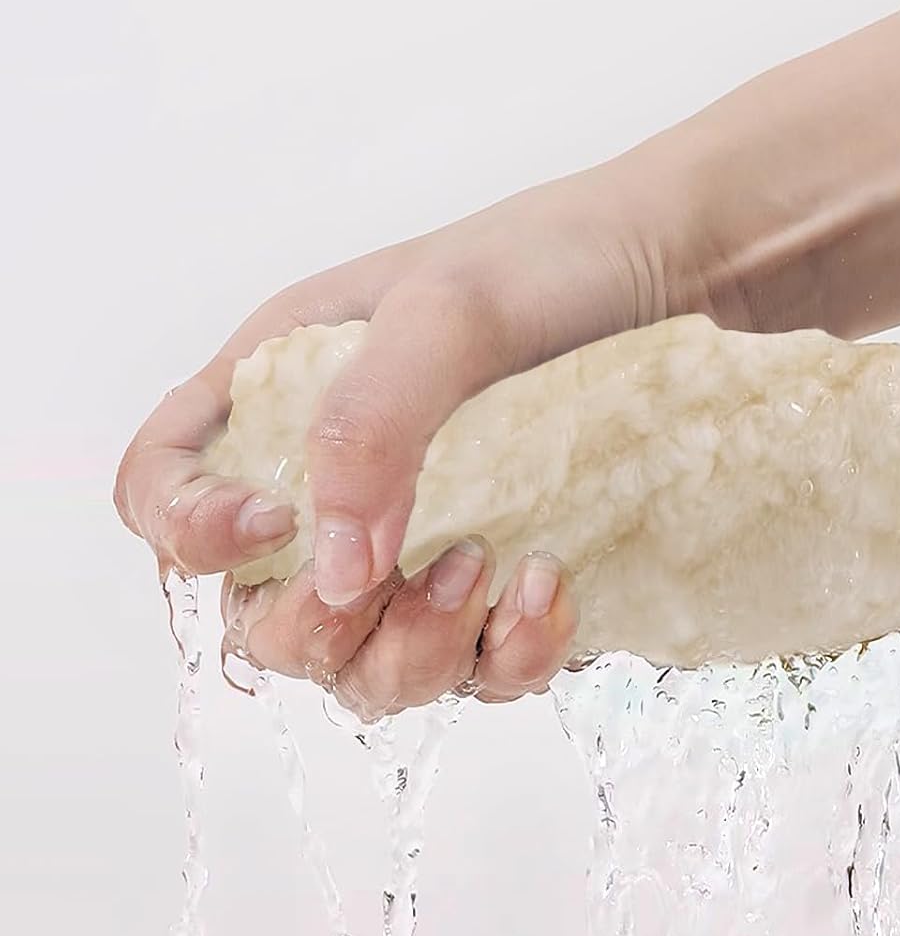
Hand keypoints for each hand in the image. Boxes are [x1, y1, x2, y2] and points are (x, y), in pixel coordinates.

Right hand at [116, 164, 690, 715]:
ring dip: (419, 652)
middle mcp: (341, 484)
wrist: (700, 278)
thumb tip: (337, 571)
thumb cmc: (562, 262)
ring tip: (491, 570)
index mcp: (282, 395)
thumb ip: (368, 424)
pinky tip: (554, 586)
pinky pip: (482, 674)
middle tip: (408, 568)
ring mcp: (425, 549)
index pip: (163, 492)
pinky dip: (512, 656)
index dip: (187, 533)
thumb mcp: (448, 310)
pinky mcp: (511, 591)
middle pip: (262, 619)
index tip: (272, 528)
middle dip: (320, 626)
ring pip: (367, 670)